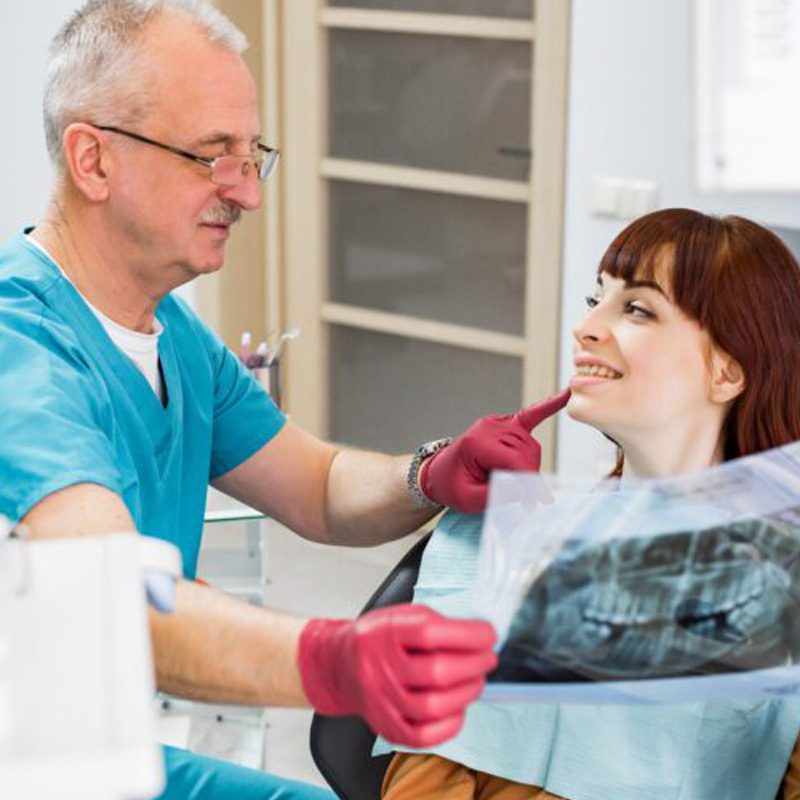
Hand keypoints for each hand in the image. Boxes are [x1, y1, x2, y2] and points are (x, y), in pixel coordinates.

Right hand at [297, 604, 496, 747]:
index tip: (489, 634)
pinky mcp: (386, 726)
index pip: (430, 634)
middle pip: (436, 672)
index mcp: (385, 634)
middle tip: (488, 658)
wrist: (340, 665)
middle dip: (473, 664)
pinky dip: (450, 724)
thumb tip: (476, 634)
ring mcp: (381, 701)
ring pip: (432, 706)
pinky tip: (459, 707)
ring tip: (476, 680)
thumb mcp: (400, 615)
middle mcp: (380, 667)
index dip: (467, 634)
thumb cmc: (378, 638)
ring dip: (467, 692)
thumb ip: (434, 623)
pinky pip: (423, 735)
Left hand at [419, 389, 570, 512]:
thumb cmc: (451, 486)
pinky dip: (549, 405)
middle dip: (530, 479)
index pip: (515, 462)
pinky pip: (531, 414)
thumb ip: (499, 495)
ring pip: (530, 446)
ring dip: (531, 467)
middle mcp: (488, 427)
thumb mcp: (469, 499)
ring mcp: (497, 423)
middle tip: (527, 503)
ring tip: (520, 486)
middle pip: (526, 453)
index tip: (537, 503)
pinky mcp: (505, 424)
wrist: (438, 473)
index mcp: (476, 443)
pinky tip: (566, 395)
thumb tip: (531, 492)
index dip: (530, 485)